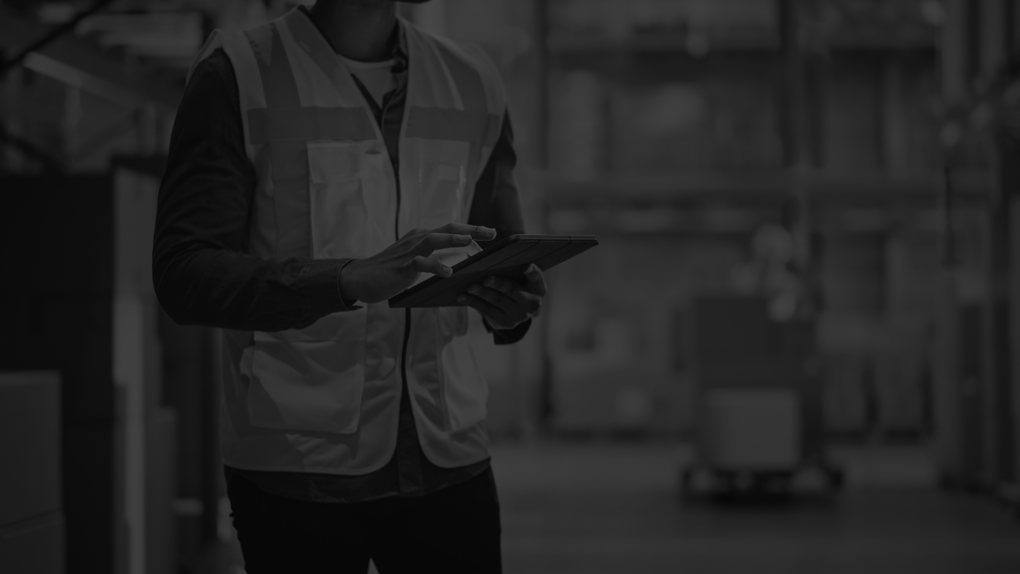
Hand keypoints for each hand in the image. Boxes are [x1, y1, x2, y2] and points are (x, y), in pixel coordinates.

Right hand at [340, 224, 495, 303]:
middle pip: (446, 228)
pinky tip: (448, 273)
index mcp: (421, 237)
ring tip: (469, 241)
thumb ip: (433, 258)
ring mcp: (408, 252)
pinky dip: (435, 267)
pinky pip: (420, 264)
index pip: (449, 228)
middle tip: (491, 233)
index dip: (471, 228)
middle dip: (470, 229)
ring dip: (452, 239)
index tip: (490, 232)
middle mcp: (416, 239)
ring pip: (433, 240)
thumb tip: (455, 263)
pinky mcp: (401, 267)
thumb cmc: (389, 270)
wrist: (360, 278)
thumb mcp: (414, 260)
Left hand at [457, 264, 546, 330]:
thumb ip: (513, 268)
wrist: (515, 311)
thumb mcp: (520, 278)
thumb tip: (487, 258)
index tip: (526, 266)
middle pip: (512, 290)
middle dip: (498, 284)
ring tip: (470, 287)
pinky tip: (462, 296)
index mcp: (538, 288)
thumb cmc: (515, 285)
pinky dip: (473, 302)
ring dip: (482, 293)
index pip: (537, 278)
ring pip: (497, 300)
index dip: (532, 272)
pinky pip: (487, 311)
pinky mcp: (506, 323)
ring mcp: (519, 315)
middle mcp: (532, 303)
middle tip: (486, 279)